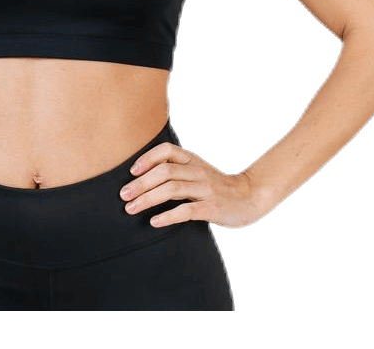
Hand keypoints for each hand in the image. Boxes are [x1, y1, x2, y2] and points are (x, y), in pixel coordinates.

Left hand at [120, 142, 264, 229]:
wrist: (251, 196)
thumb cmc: (217, 185)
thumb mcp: (198, 170)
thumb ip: (177, 170)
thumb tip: (142, 176)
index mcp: (192, 159)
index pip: (167, 150)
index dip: (147, 158)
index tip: (131, 171)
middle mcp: (198, 171)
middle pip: (165, 171)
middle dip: (141, 183)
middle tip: (123, 195)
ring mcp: (206, 189)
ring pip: (172, 189)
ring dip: (148, 198)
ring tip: (131, 208)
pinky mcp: (212, 208)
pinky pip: (187, 210)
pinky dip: (168, 215)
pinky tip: (154, 222)